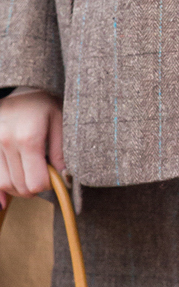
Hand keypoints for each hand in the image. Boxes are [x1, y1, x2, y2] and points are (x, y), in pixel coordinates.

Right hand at [0, 89, 64, 206]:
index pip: (35, 182)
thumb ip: (61, 152)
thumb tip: (64, 179)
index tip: (54, 177)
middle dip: (34, 189)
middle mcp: (6, 142)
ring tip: (29, 177)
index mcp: (29, 138)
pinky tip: (5, 199)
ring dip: (18, 189)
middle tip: (43, 178)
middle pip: (19, 186)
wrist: (21, 86)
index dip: (47, 185)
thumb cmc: (44, 104)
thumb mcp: (60, 122)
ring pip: (3, 184)